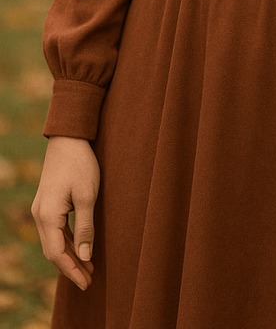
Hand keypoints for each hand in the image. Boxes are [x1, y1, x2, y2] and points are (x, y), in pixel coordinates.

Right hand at [32, 136, 99, 290]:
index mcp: (48, 216)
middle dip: (71, 267)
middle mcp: (40, 216)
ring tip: (88, 268)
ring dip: (70, 255)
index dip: (72, 270)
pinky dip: (68, 242)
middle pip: (53, 251)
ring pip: (54, 242)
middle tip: (89, 280)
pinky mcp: (48, 204)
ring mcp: (42, 210)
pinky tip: (80, 248)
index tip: (86, 282)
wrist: (68, 139)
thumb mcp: (87, 196)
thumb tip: (86, 256)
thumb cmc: (80, 164)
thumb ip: (85, 227)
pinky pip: (56, 230)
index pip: (58, 253)